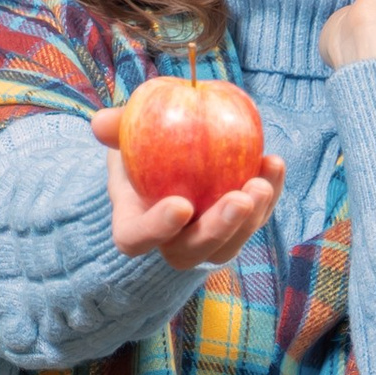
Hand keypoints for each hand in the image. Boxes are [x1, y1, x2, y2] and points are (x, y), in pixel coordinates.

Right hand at [89, 113, 285, 271]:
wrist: (170, 155)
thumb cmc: (140, 147)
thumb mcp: (125, 135)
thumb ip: (115, 129)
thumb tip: (101, 123)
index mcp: (136, 227)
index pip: (139, 239)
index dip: (158, 229)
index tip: (181, 204)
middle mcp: (172, 243)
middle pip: (194, 251)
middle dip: (219, 229)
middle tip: (240, 199)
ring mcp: (208, 241)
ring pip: (229, 244)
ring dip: (251, 218)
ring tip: (263, 182)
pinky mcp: (237, 227)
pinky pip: (255, 218)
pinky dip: (269, 194)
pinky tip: (274, 164)